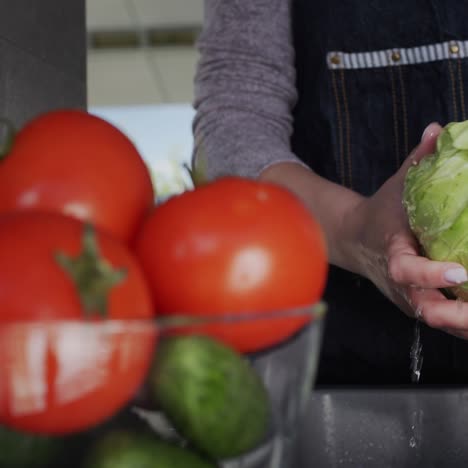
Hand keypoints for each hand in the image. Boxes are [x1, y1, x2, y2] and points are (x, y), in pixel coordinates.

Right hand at [349, 123, 467, 337]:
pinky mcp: (417, 305)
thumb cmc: (381, 214)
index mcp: (392, 252)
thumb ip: (417, 160)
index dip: (430, 275)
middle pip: (425, 308)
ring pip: (437, 321)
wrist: (356, 241)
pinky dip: (465, 323)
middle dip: (456, 315)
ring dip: (465, 323)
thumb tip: (438, 129)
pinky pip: (443, 321)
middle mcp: (399, 282)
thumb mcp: (396, 186)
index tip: (460, 272)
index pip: (405, 270)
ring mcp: (408, 297)